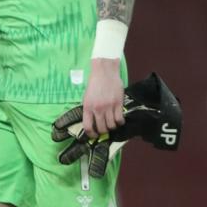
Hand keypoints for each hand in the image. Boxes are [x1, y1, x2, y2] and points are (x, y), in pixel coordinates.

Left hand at [52, 72, 182, 176]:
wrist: (104, 71)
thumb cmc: (94, 83)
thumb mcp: (87, 96)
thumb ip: (89, 108)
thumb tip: (91, 121)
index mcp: (87, 107)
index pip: (87, 126)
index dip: (91, 134)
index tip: (94, 135)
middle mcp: (97, 109)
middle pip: (101, 128)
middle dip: (103, 131)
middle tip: (104, 129)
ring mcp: (108, 107)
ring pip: (111, 125)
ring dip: (112, 127)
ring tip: (112, 123)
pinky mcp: (118, 104)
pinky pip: (120, 119)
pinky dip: (120, 122)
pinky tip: (119, 119)